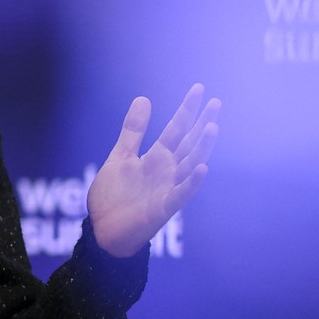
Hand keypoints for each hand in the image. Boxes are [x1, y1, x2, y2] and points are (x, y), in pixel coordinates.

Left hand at [87, 84, 219, 256]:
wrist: (102, 230)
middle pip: (189, 144)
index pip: (177, 129)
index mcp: (156, 158)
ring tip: (212, 126)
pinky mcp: (162, 209)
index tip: (199, 89)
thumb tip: (144, 98)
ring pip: (190, 165)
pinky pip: (180, 194)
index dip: (187, 110)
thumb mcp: (121, 156)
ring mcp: (167, 189)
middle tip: (216, 102)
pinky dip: (192, 182)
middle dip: (202, 123)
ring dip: (202, 148)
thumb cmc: (114, 196)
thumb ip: (133, 131)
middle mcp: (167, 171)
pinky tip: (203, 168)